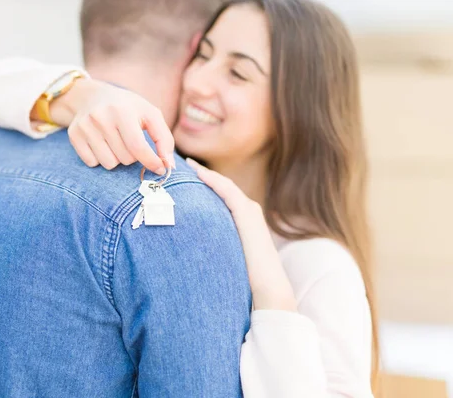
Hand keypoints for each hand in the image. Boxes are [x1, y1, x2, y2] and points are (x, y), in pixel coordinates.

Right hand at [66, 80, 174, 174]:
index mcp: (122, 111)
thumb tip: (168, 166)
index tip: (160, 168)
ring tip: (115, 142)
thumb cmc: (128, 108)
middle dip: (132, 156)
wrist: (92, 96)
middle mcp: (101, 117)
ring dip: (117, 159)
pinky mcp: (75, 135)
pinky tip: (101, 143)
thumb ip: (164, 139)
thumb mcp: (150, 114)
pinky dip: (100, 158)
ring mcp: (85, 127)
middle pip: (125, 159)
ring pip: (109, 164)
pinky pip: (92, 163)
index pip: (137, 147)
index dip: (151, 162)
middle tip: (129, 141)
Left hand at [186, 158, 297, 311]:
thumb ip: (215, 248)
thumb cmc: (246, 280)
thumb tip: (191, 251)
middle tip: (185, 163)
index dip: (207, 183)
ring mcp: (250, 211)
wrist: (268, 290)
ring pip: (224, 185)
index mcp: (245, 220)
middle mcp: (249, 211)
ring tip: (189, 164)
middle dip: (204, 174)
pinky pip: (227, 192)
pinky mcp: (247, 215)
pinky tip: (199, 174)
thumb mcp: (226, 257)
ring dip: (206, 173)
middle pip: (222, 186)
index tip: (188, 175)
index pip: (223, 195)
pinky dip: (213, 180)